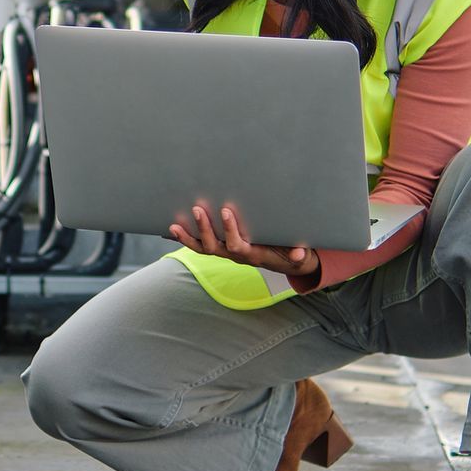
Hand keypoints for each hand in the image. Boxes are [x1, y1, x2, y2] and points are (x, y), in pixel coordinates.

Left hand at [168, 204, 320, 279]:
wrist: (284, 261)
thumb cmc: (291, 253)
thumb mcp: (298, 255)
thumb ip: (299, 254)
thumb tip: (300, 253)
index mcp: (252, 254)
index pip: (237, 246)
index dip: (230, 231)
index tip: (226, 211)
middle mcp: (235, 254)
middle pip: (214, 247)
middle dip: (204, 230)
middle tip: (198, 209)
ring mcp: (226, 251)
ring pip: (202, 248)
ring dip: (187, 237)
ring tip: (173, 225)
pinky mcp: (220, 247)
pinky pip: (199, 245)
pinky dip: (185, 238)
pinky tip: (169, 230)